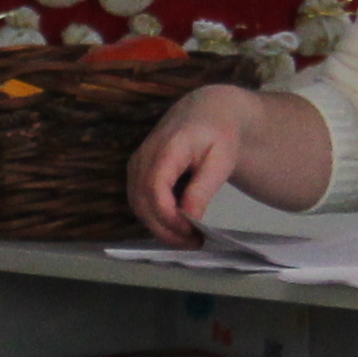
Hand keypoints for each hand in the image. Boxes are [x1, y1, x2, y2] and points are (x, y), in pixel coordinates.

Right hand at [129, 84, 266, 241]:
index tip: (190, 232)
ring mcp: (136, 163)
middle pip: (141, 201)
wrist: (206, 113)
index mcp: (167, 148)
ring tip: (188, 238)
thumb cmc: (218, 135)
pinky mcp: (136, 171)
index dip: (168, 216)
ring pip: (137, 205)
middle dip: (164, 229)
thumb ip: (203, 189)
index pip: (154, 188)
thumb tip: (189, 219)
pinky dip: (156, 217)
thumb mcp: (221, 161)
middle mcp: (144, 155)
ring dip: (159, 227)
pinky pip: (139, 200)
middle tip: (193, 243)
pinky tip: (178, 224)